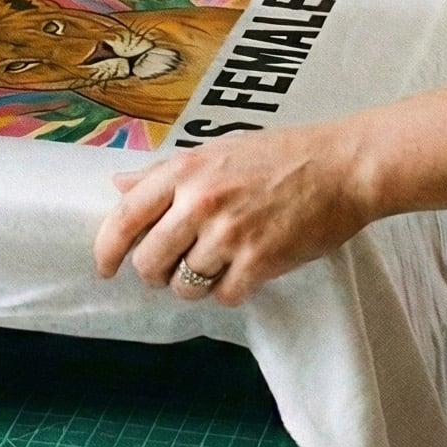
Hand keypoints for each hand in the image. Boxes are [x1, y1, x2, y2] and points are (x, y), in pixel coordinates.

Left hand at [92, 121, 377, 306]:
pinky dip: (230, 291)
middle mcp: (201, 201)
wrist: (341, 167)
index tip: (105, 267)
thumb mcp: (217, 150)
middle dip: (156, 273)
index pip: (124, 217)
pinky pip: (224, 296)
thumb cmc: (280, 155)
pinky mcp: (259, 261)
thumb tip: (119, 184)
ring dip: (195, 283)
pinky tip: (245, 269)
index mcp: (186, 171)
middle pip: (149, 262)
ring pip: (184, 286)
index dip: (106, 249)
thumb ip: (167, 172)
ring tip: (216, 264)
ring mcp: (230, 234)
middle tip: (174, 266)